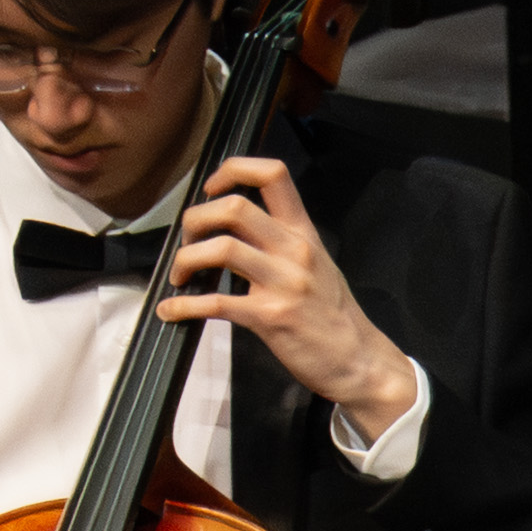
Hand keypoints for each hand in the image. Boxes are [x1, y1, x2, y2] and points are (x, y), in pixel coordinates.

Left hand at [153, 149, 414, 445]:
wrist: (359, 360)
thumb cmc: (333, 315)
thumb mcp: (316, 264)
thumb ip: (280, 243)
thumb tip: (233, 233)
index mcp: (303, 233)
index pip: (272, 174)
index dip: (233, 171)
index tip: (212, 189)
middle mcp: (294, 250)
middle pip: (234, 207)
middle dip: (196, 219)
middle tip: (187, 240)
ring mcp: (283, 283)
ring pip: (221, 248)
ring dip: (186, 258)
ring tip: (180, 275)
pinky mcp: (270, 317)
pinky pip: (217, 303)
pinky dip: (184, 305)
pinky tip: (172, 310)